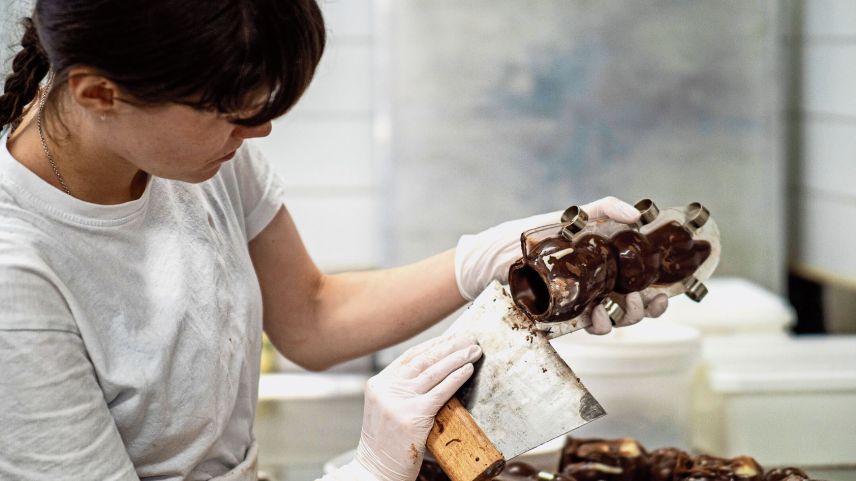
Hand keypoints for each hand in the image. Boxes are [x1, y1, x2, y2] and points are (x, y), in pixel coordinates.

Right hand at [327, 334, 481, 480]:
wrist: (376, 470)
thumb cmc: (387, 444)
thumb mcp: (387, 409)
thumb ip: (403, 390)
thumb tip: (437, 371)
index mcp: (378, 384)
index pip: (409, 356)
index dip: (433, 344)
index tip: (451, 337)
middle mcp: (386, 388)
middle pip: (423, 359)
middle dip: (449, 346)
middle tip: (469, 338)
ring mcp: (398, 401)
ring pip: (434, 371)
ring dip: (457, 357)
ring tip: (473, 350)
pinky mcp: (413, 416)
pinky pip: (441, 391)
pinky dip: (456, 377)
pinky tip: (468, 369)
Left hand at [454, 196, 667, 332]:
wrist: (490, 258)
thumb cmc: (529, 235)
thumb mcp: (568, 217)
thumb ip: (603, 209)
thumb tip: (636, 215)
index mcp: (603, 262)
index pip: (640, 279)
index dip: (659, 289)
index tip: (668, 292)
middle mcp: (597, 285)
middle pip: (636, 303)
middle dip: (648, 307)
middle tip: (646, 301)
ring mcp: (582, 302)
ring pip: (618, 318)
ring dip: (628, 317)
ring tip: (620, 309)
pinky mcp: (564, 317)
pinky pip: (592, 326)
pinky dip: (601, 325)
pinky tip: (598, 319)